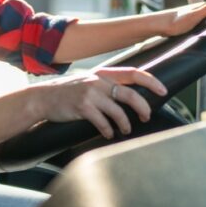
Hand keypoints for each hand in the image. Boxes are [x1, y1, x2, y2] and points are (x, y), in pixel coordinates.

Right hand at [30, 67, 167, 139]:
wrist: (42, 98)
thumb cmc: (67, 92)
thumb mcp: (88, 82)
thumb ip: (106, 85)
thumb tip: (128, 96)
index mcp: (103, 74)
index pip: (133, 73)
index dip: (151, 81)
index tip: (163, 90)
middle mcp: (98, 81)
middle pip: (130, 95)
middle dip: (143, 108)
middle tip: (146, 117)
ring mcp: (90, 94)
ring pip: (119, 112)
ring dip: (125, 124)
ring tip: (125, 129)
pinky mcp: (82, 107)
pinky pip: (103, 123)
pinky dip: (108, 130)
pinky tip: (108, 133)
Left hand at [159, 1, 205, 36]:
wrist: (159, 25)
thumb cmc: (176, 22)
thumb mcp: (195, 15)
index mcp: (200, 7)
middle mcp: (195, 10)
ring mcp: (189, 16)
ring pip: (203, 18)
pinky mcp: (184, 23)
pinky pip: (197, 24)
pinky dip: (201, 26)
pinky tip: (201, 31)